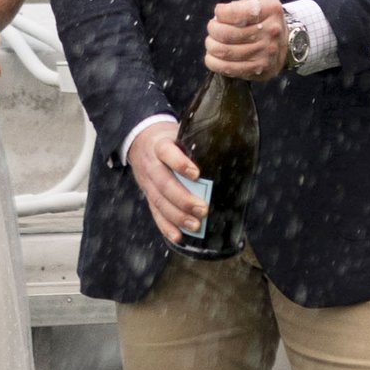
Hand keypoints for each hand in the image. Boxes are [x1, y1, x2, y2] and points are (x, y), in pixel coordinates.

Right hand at [128, 123, 205, 245]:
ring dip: (177, 216)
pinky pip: (155, 213)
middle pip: (164, 183)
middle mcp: (151, 164)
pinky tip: (178, 236)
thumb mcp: (179, 133)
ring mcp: (147, 182)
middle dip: (183, 199)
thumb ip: (197, 142)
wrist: (140, 141)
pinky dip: (166, 227)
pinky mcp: (147, 196)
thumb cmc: (169, 139)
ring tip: (195, 225)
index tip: (196, 174)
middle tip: (203, 209)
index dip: (180, 163)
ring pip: (159, 201)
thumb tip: (229, 149)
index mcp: (160, 145)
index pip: (167, 153)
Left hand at [203, 0, 288, 82]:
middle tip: (213, 27)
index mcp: (270, 9)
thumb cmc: (268, 15)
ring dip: (211, 45)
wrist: (287, 42)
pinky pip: (229, 68)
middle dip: (213, 29)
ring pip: (225, 51)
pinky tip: (213, 55)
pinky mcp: (259, 69)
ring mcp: (265, 52)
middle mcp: (270, 31)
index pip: (238, 12)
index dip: (221, 12)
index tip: (219, 11)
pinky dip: (214, 62)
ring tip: (212, 40)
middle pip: (227, 34)